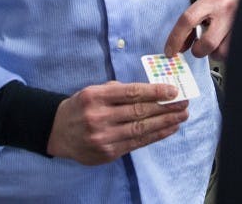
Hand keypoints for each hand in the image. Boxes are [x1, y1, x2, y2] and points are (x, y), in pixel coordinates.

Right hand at [46, 81, 189, 164]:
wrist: (58, 132)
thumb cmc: (80, 107)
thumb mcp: (93, 91)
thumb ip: (117, 90)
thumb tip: (150, 90)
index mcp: (95, 96)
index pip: (131, 93)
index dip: (155, 91)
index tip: (173, 90)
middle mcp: (99, 117)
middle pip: (139, 111)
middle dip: (165, 107)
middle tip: (183, 103)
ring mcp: (104, 137)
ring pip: (141, 128)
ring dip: (165, 122)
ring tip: (181, 116)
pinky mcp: (108, 152)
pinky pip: (137, 142)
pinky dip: (155, 135)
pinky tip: (168, 129)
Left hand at [164, 0, 241, 60]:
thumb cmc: (219, 1)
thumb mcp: (201, 5)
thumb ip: (189, 25)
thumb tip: (179, 48)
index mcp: (211, 0)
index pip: (188, 20)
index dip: (176, 38)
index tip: (170, 51)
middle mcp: (226, 11)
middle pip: (208, 42)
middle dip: (198, 50)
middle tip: (196, 47)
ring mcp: (238, 24)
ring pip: (221, 52)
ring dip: (212, 52)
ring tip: (212, 42)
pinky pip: (229, 54)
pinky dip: (221, 52)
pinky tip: (220, 43)